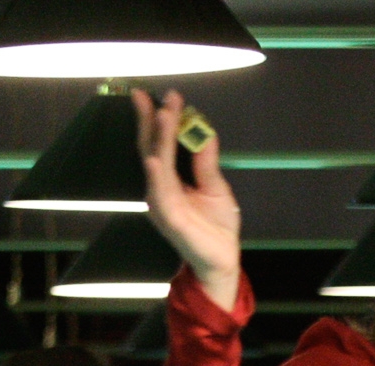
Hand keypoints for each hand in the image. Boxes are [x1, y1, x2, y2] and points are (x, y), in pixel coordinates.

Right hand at [134, 88, 241, 310]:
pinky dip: (157, 175)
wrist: (222, 261)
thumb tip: (202, 130)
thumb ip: (205, 161)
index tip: (165, 95)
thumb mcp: (214, 186)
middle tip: (156, 95)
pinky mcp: (170, 219)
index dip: (159, 120)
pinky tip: (155, 159)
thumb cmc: (216, 227)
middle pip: (151, 149)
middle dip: (153, 121)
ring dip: (158, 139)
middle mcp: (159, 189)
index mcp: (168, 181)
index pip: (159, 144)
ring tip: (161, 114)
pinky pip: (161, 193)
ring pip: (157, 165)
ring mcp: (162, 204)